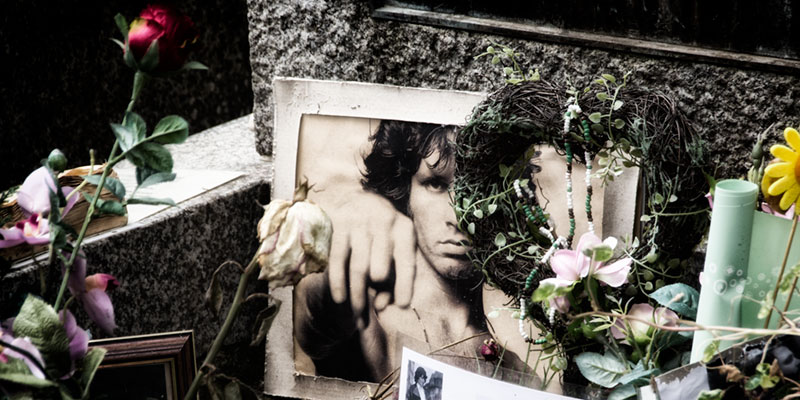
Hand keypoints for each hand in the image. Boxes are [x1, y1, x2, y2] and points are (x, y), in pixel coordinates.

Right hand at [326, 190, 415, 328]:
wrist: (359, 199)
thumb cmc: (382, 234)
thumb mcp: (394, 250)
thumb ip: (392, 279)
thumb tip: (381, 306)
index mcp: (404, 229)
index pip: (407, 261)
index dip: (405, 284)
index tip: (402, 306)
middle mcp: (384, 223)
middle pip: (381, 267)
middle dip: (376, 292)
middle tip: (373, 311)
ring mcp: (360, 223)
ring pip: (359, 268)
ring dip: (357, 294)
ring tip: (357, 314)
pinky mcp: (339, 227)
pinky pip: (338, 260)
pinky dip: (338, 281)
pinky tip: (340, 299)